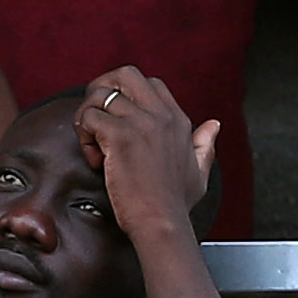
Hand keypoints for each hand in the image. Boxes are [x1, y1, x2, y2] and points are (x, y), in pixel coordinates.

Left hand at [67, 63, 217, 242]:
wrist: (162, 223)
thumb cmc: (176, 204)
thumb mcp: (200, 171)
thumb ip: (205, 145)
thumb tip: (214, 125)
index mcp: (178, 120)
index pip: (150, 83)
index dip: (127, 95)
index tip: (119, 122)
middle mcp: (161, 115)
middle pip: (124, 74)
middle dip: (102, 88)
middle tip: (94, 116)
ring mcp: (141, 124)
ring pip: (99, 95)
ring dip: (87, 116)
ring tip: (93, 144)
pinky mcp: (120, 137)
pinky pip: (88, 117)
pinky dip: (83, 136)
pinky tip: (95, 159)